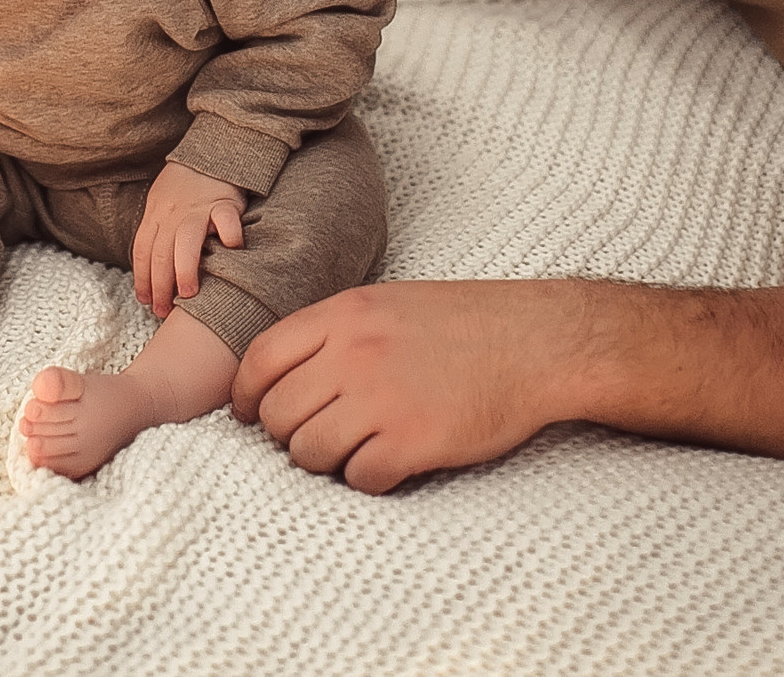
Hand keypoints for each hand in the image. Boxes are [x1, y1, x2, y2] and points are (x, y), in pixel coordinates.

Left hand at [132, 163, 246, 317]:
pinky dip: (229, 235)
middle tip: (164, 311)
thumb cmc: (185, 185)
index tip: (146, 301)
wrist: (211, 151)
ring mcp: (198, 207)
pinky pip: (226, 219)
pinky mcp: (223, 202)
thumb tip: (151, 271)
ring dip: (184, 269)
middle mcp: (173, 213)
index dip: (142, 279)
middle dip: (160, 286)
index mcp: (155, 214)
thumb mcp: (161, 203)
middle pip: (160, 252)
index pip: (142, 251)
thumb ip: (157, 231)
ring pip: (185, 240)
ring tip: (188, 294)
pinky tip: (232, 250)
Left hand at [230, 281, 575, 494]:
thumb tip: (282, 375)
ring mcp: (382, 398)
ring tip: (352, 451)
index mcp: (343, 315)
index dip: (245, 395)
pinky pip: (359, 477)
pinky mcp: (413, 441)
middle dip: (286, 433)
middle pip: (277, 413)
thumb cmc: (465, 324)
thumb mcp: (388, 304)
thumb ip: (333, 332)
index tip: (248, 414)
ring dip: (323, 460)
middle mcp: (353, 354)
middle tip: (314, 437)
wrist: (538, 342)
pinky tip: (388, 465)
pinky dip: (367, 478)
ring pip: (308, 451)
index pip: (260, 359)